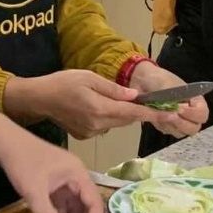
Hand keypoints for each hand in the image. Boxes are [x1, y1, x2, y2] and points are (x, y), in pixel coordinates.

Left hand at [0, 113, 104, 212]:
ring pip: (73, 205)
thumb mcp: (34, 192)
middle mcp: (75, 177)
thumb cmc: (23, 164)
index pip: (94, 203)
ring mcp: (64, 179)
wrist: (5, 143)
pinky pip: (62, 202)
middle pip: (86, 205)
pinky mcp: (54, 182)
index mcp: (78, 174)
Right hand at [5, 69, 153, 139]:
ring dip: (122, 113)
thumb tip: (135, 96)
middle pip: (127, 119)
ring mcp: (91, 132)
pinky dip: (108, 117)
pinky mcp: (85, 135)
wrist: (40, 98)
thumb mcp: (89, 78)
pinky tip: (97, 106)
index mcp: (100, 109)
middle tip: (149, 100)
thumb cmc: (63, 83)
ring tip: (114, 99)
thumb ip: (113, 89)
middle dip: (139, 111)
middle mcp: (98, 125)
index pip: (134, 113)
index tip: (173, 113)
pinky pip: (105, 126)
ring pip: (117, 123)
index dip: (155, 114)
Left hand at [129, 61, 208, 139]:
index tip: (180, 108)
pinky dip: (162, 125)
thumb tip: (175, 110)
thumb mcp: (168, 85)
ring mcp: (179, 121)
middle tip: (170, 115)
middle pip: (194, 128)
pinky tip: (156, 115)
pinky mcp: (168, 125)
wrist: (143, 82)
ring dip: (171, 125)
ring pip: (181, 133)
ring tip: (161, 113)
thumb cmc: (159, 80)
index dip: (193, 114)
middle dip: (182, 123)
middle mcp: (191, 113)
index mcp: (196, 101)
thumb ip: (173, 98)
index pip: (202, 114)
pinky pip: (168, 131)